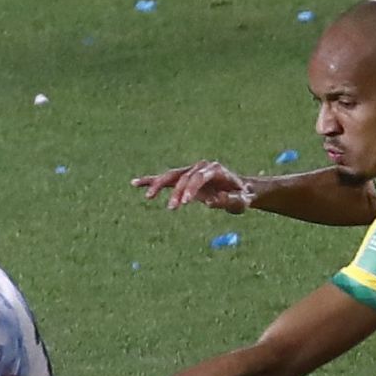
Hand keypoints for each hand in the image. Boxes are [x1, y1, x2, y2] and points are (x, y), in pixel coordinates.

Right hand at [132, 161, 255, 212]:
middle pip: (183, 177)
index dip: (190, 189)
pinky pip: (165, 179)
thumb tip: (213, 201)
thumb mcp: (241, 201)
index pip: (198, 177)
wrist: (239, 189)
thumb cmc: (241, 196)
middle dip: (176, 192)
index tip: (184, 203)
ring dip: (158, 185)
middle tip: (172, 208)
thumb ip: (229, 201)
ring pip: (171, 176)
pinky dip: (150, 181)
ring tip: (148, 197)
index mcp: (214, 169)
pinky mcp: (183, 178)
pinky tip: (135, 183)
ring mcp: (190, 171)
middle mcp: (200, 167)